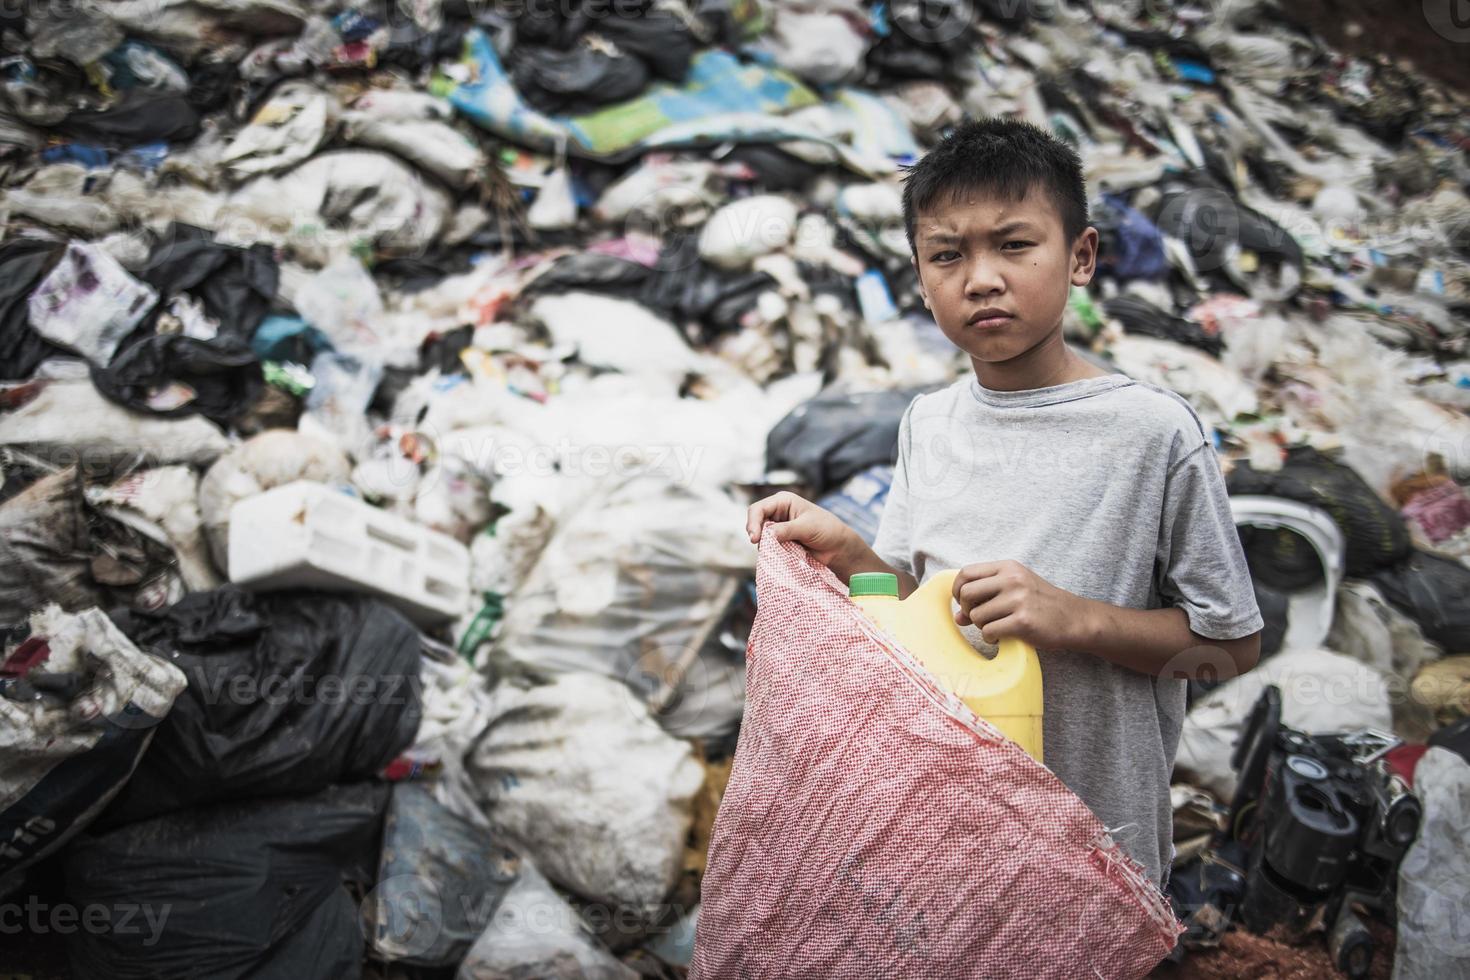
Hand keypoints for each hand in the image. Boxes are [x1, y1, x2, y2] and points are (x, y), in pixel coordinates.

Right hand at [745, 491, 860, 568]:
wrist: (837, 547)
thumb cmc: (826, 530)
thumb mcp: (807, 527)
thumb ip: (786, 530)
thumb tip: (767, 535)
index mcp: (783, 501)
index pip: (759, 509)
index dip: (753, 522)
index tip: (755, 538)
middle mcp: (778, 512)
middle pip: (755, 521)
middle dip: (755, 533)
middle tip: (758, 545)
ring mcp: (778, 527)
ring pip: (760, 535)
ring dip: (763, 544)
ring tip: (773, 551)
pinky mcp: (780, 541)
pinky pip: (768, 546)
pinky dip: (769, 551)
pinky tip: (775, 555)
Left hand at [952, 560, 1085, 649]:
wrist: (1074, 618)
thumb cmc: (1041, 604)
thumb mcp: (1014, 591)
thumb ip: (985, 598)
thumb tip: (957, 617)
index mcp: (1008, 568)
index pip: (966, 572)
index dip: (958, 590)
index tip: (964, 602)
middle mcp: (1012, 579)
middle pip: (966, 593)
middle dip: (967, 610)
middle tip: (978, 618)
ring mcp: (1018, 599)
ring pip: (976, 615)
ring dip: (981, 626)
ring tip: (996, 628)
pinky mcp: (1023, 621)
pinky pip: (989, 631)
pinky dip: (991, 638)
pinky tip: (1001, 637)